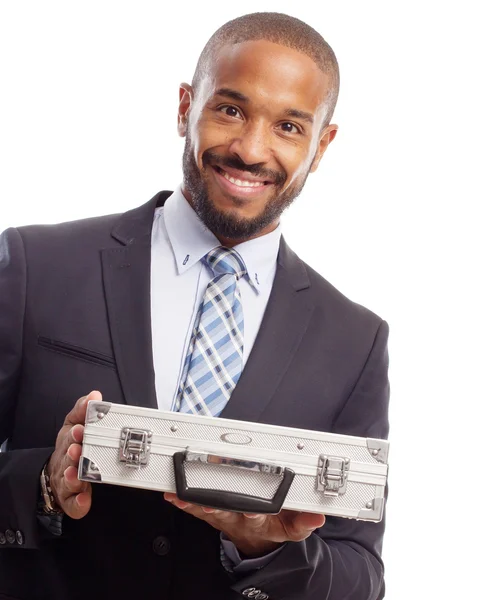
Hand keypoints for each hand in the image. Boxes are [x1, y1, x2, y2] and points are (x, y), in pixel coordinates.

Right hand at [46, 390, 101, 518]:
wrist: (54, 473)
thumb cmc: (69, 445)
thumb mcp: (74, 423)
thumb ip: (83, 409)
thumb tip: (95, 395)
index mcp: (69, 441)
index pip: (71, 437)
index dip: (76, 434)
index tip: (81, 429)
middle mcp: (66, 461)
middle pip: (68, 459)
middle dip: (73, 454)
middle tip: (78, 450)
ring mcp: (67, 481)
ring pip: (68, 480)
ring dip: (73, 477)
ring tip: (78, 474)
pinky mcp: (70, 499)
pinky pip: (73, 503)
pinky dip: (78, 503)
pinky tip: (84, 500)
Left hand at [163, 492, 324, 557]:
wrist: (255, 540)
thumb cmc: (273, 526)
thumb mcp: (293, 529)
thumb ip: (304, 522)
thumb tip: (318, 517)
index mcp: (260, 520)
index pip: (258, 516)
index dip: (253, 513)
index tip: (250, 510)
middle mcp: (237, 517)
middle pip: (227, 511)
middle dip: (217, 505)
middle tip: (208, 501)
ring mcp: (222, 514)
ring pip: (206, 508)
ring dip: (194, 502)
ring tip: (181, 496)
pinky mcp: (209, 511)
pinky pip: (193, 506)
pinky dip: (182, 501)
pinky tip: (171, 495)